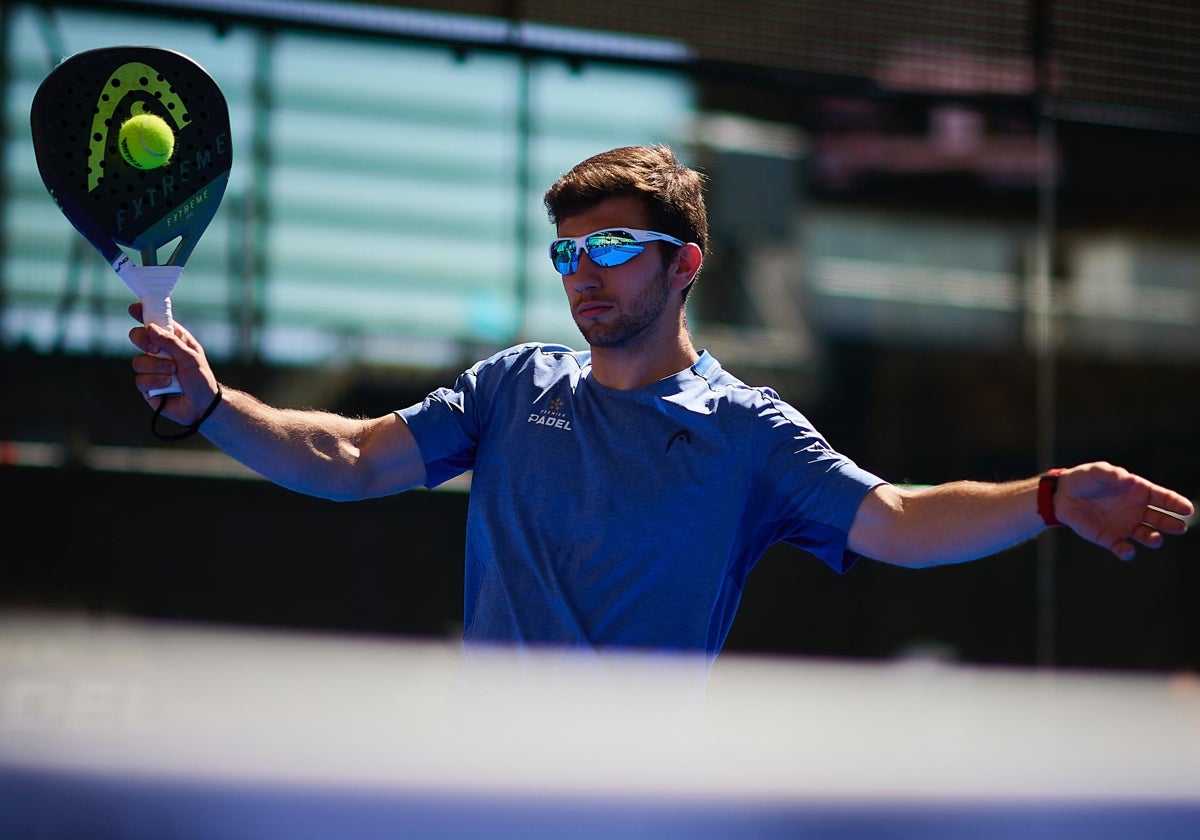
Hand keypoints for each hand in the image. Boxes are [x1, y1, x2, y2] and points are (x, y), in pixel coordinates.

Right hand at [128, 301, 219, 425]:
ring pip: (137, 361)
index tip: (134, 309)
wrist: (203, 406)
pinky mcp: (147, 386)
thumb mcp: (191, 357)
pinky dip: (155, 381)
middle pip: (137, 337)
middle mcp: (159, 352)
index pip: (155, 323)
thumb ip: (171, 342)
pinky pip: (140, 379)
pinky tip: (168, 386)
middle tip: (154, 348)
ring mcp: (151, 369)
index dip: (143, 314)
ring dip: (156, 367)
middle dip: (143, 340)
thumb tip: (150, 328)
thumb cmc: (201, 379)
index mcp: (173, 340)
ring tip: (173, 373)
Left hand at [1055, 462, 1193, 560]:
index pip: (1164, 498)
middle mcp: (1137, 510)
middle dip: (1171, 524)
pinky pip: (1122, 548)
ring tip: (1155, 539)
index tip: (1187, 509)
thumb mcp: (1096, 471)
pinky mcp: (1110, 538)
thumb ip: (1111, 473)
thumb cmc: (1084, 479)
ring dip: (1153, 538)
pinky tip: (1127, 550)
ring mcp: (1125, 525)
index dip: (1177, 504)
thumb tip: (1126, 478)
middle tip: (1179, 527)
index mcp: (1139, 492)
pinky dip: (1127, 552)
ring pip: (1146, 535)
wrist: (1063, 495)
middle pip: (1160, 519)